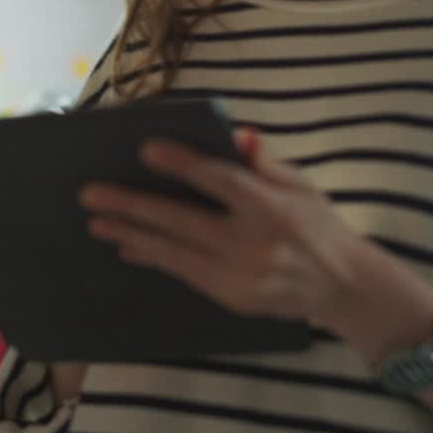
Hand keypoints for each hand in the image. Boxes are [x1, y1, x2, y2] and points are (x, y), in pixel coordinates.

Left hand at [81, 129, 363, 324]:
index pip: (222, 181)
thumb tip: (238, 134)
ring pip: (174, 252)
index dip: (184, 164)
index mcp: (273, 207)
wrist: (341, 286)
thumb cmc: (316, 223)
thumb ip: (264, 163)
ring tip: (96, 221)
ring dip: (131, 234)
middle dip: (133, 206)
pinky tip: (127, 244)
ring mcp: (240, 275)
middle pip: (183, 221)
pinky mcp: (231, 297)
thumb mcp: (301, 184)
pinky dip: (153, 257)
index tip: (145, 148)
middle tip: (91, 194)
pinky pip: (183, 273)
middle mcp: (254, 243)